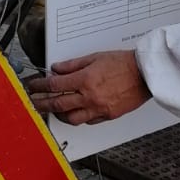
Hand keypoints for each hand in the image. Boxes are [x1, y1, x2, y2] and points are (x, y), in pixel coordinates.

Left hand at [28, 51, 149, 125]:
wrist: (145, 74)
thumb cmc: (124, 64)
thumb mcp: (95, 58)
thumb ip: (73, 65)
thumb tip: (56, 69)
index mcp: (85, 80)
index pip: (54, 85)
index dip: (40, 86)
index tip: (33, 86)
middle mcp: (90, 97)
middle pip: (58, 104)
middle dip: (42, 103)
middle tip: (34, 102)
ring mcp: (99, 109)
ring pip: (71, 118)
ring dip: (59, 115)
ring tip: (53, 110)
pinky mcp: (108, 116)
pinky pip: (87, 121)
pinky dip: (78, 117)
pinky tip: (74, 112)